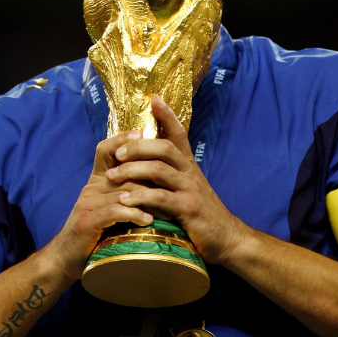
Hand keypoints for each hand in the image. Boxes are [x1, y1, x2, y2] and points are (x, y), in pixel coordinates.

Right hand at [46, 130, 153, 281]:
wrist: (67, 259)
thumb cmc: (96, 232)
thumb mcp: (109, 205)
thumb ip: (125, 191)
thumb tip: (154, 181)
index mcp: (97, 179)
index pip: (106, 149)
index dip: (122, 138)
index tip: (141, 133)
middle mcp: (92, 186)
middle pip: (123, 170)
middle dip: (148, 175)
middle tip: (170, 180)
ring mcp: (88, 202)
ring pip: (123, 191)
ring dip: (147, 198)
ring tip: (166, 205)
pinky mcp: (87, 220)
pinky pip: (115, 210)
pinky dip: (133, 213)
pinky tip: (147, 219)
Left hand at [106, 96, 245, 264]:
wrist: (226, 237)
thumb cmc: (200, 211)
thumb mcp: (187, 186)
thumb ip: (170, 173)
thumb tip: (145, 161)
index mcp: (188, 164)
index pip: (178, 133)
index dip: (167, 115)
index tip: (153, 99)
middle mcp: (190, 171)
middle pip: (163, 147)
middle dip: (137, 146)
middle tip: (117, 153)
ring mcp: (190, 189)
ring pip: (159, 169)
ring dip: (131, 171)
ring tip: (111, 175)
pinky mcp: (188, 209)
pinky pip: (161, 198)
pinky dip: (140, 197)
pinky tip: (124, 200)